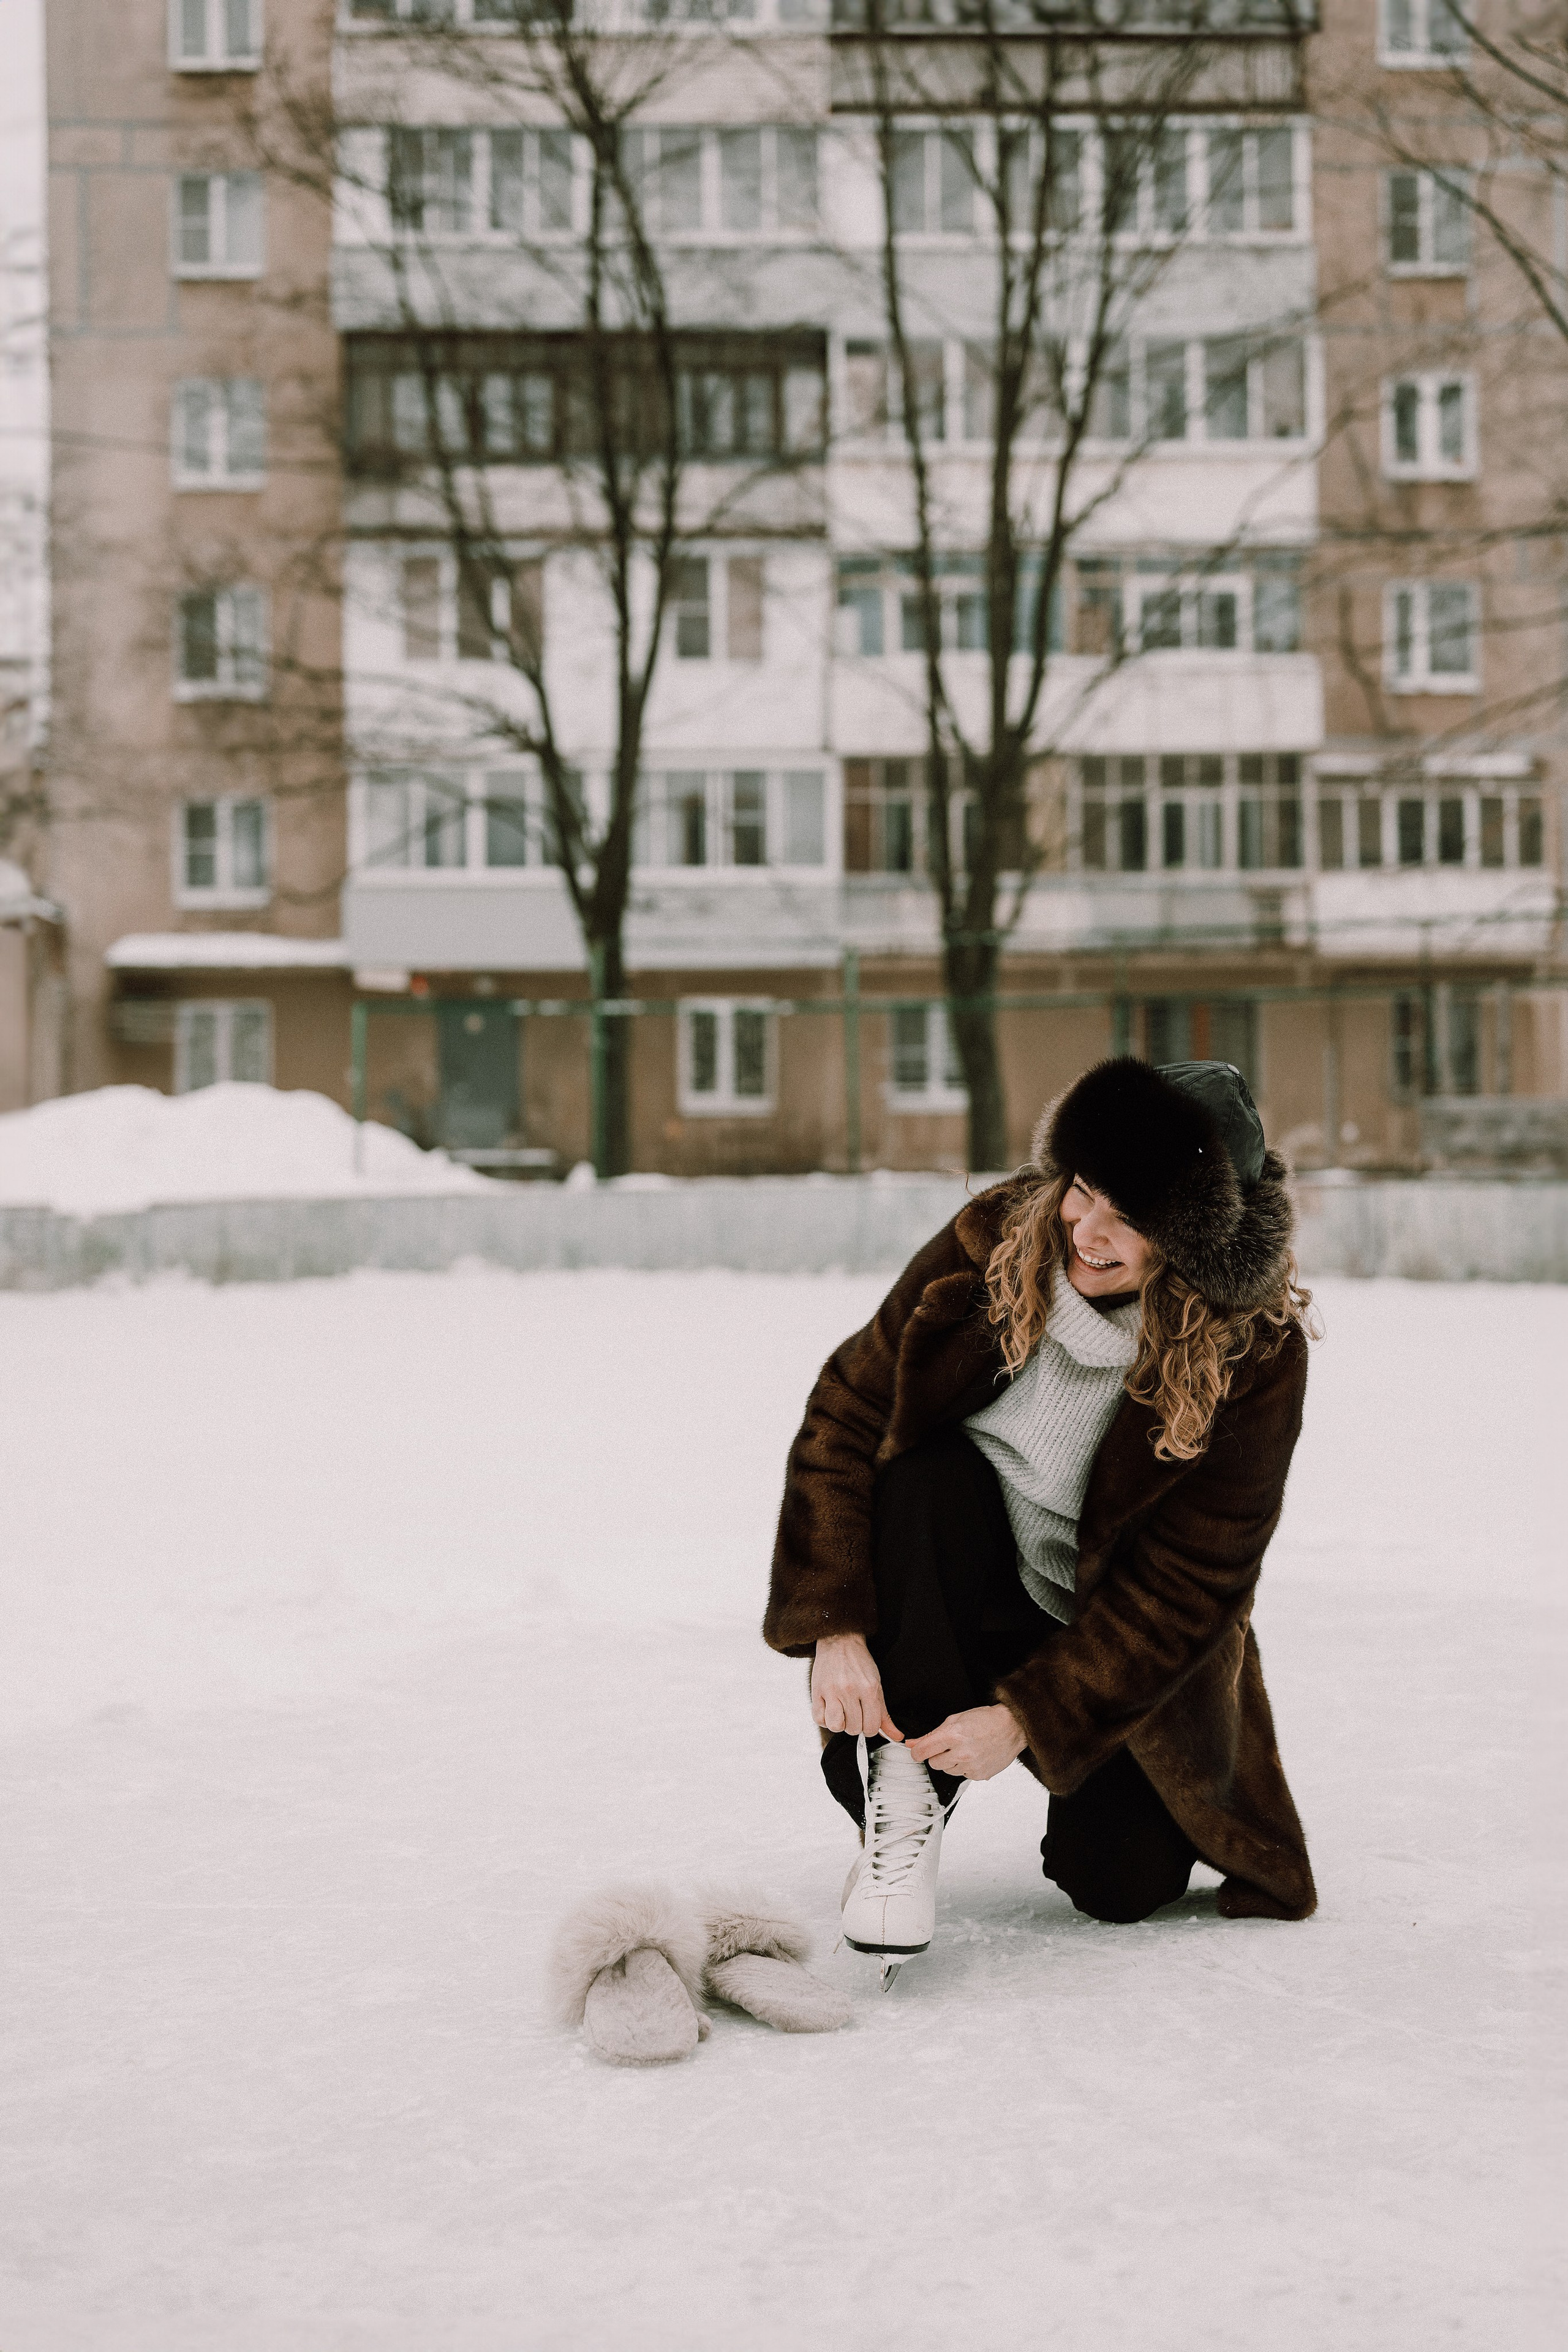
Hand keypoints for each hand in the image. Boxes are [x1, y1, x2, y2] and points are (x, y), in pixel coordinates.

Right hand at [811, 1634, 902, 1740]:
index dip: (869, 1728)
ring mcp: (832, 1691)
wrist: (840, 1641)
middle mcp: (850, 1690)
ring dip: (840, 1723)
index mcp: (869, 1689)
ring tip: (842, 1713)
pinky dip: (825, 1719)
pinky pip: (819, 1719)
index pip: (872, 1727)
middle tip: (854, 1712)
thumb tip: (897, 1737)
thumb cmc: (860, 1664)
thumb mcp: (877, 1686)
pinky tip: (830, 1709)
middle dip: (855, 1724)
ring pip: (836, 1726)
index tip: (866, 1719)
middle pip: (854, 1728)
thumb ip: (884, 1715)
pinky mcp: (816, 1691)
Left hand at [907, 1705, 1025, 1782]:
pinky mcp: (979, 1775)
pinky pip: (962, 1775)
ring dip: (952, 1762)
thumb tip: (911, 1744)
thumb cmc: (985, 1720)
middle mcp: (962, 1752)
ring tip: (965, 1749)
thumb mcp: (955, 1720)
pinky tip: (974, 1756)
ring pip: (947, 1770)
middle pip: (934, 1763)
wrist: (1012, 1727)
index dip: (917, 1752)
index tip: (917, 1752)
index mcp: (953, 1735)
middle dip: (938, 1755)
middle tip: (950, 1746)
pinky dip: (965, 1767)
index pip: (923, 1751)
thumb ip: (931, 1735)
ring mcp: (971, 1766)